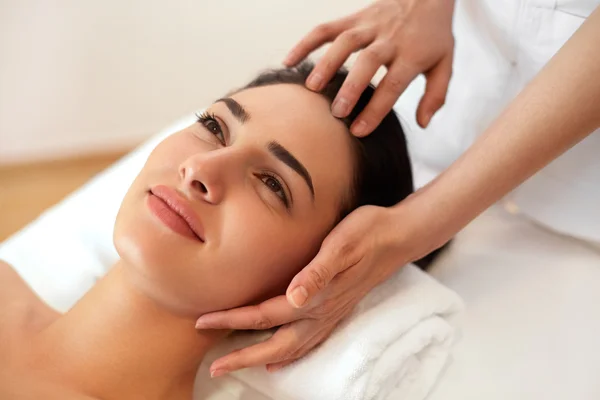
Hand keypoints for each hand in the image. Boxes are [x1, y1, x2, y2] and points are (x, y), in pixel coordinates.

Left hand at [195, 202, 438, 375]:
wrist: (397, 235)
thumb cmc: (366, 233)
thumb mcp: (340, 245)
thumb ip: (317, 272)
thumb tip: (294, 297)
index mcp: (316, 296)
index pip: (264, 314)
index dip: (232, 319)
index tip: (204, 322)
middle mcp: (322, 311)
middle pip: (275, 343)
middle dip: (243, 356)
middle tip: (215, 367)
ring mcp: (331, 314)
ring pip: (293, 347)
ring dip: (263, 358)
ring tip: (241, 364)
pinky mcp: (337, 309)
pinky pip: (311, 342)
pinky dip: (292, 354)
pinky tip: (282, 358)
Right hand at [283, 0, 455, 135]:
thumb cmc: (433, 36)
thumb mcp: (444, 64)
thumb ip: (436, 95)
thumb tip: (422, 123)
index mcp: (413, 54)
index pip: (394, 84)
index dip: (376, 108)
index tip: (359, 131)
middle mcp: (390, 38)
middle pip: (368, 62)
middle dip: (351, 87)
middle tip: (336, 113)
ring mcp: (370, 25)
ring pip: (345, 41)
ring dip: (326, 64)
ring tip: (312, 89)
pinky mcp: (354, 18)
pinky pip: (327, 28)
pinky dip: (306, 43)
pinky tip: (290, 61)